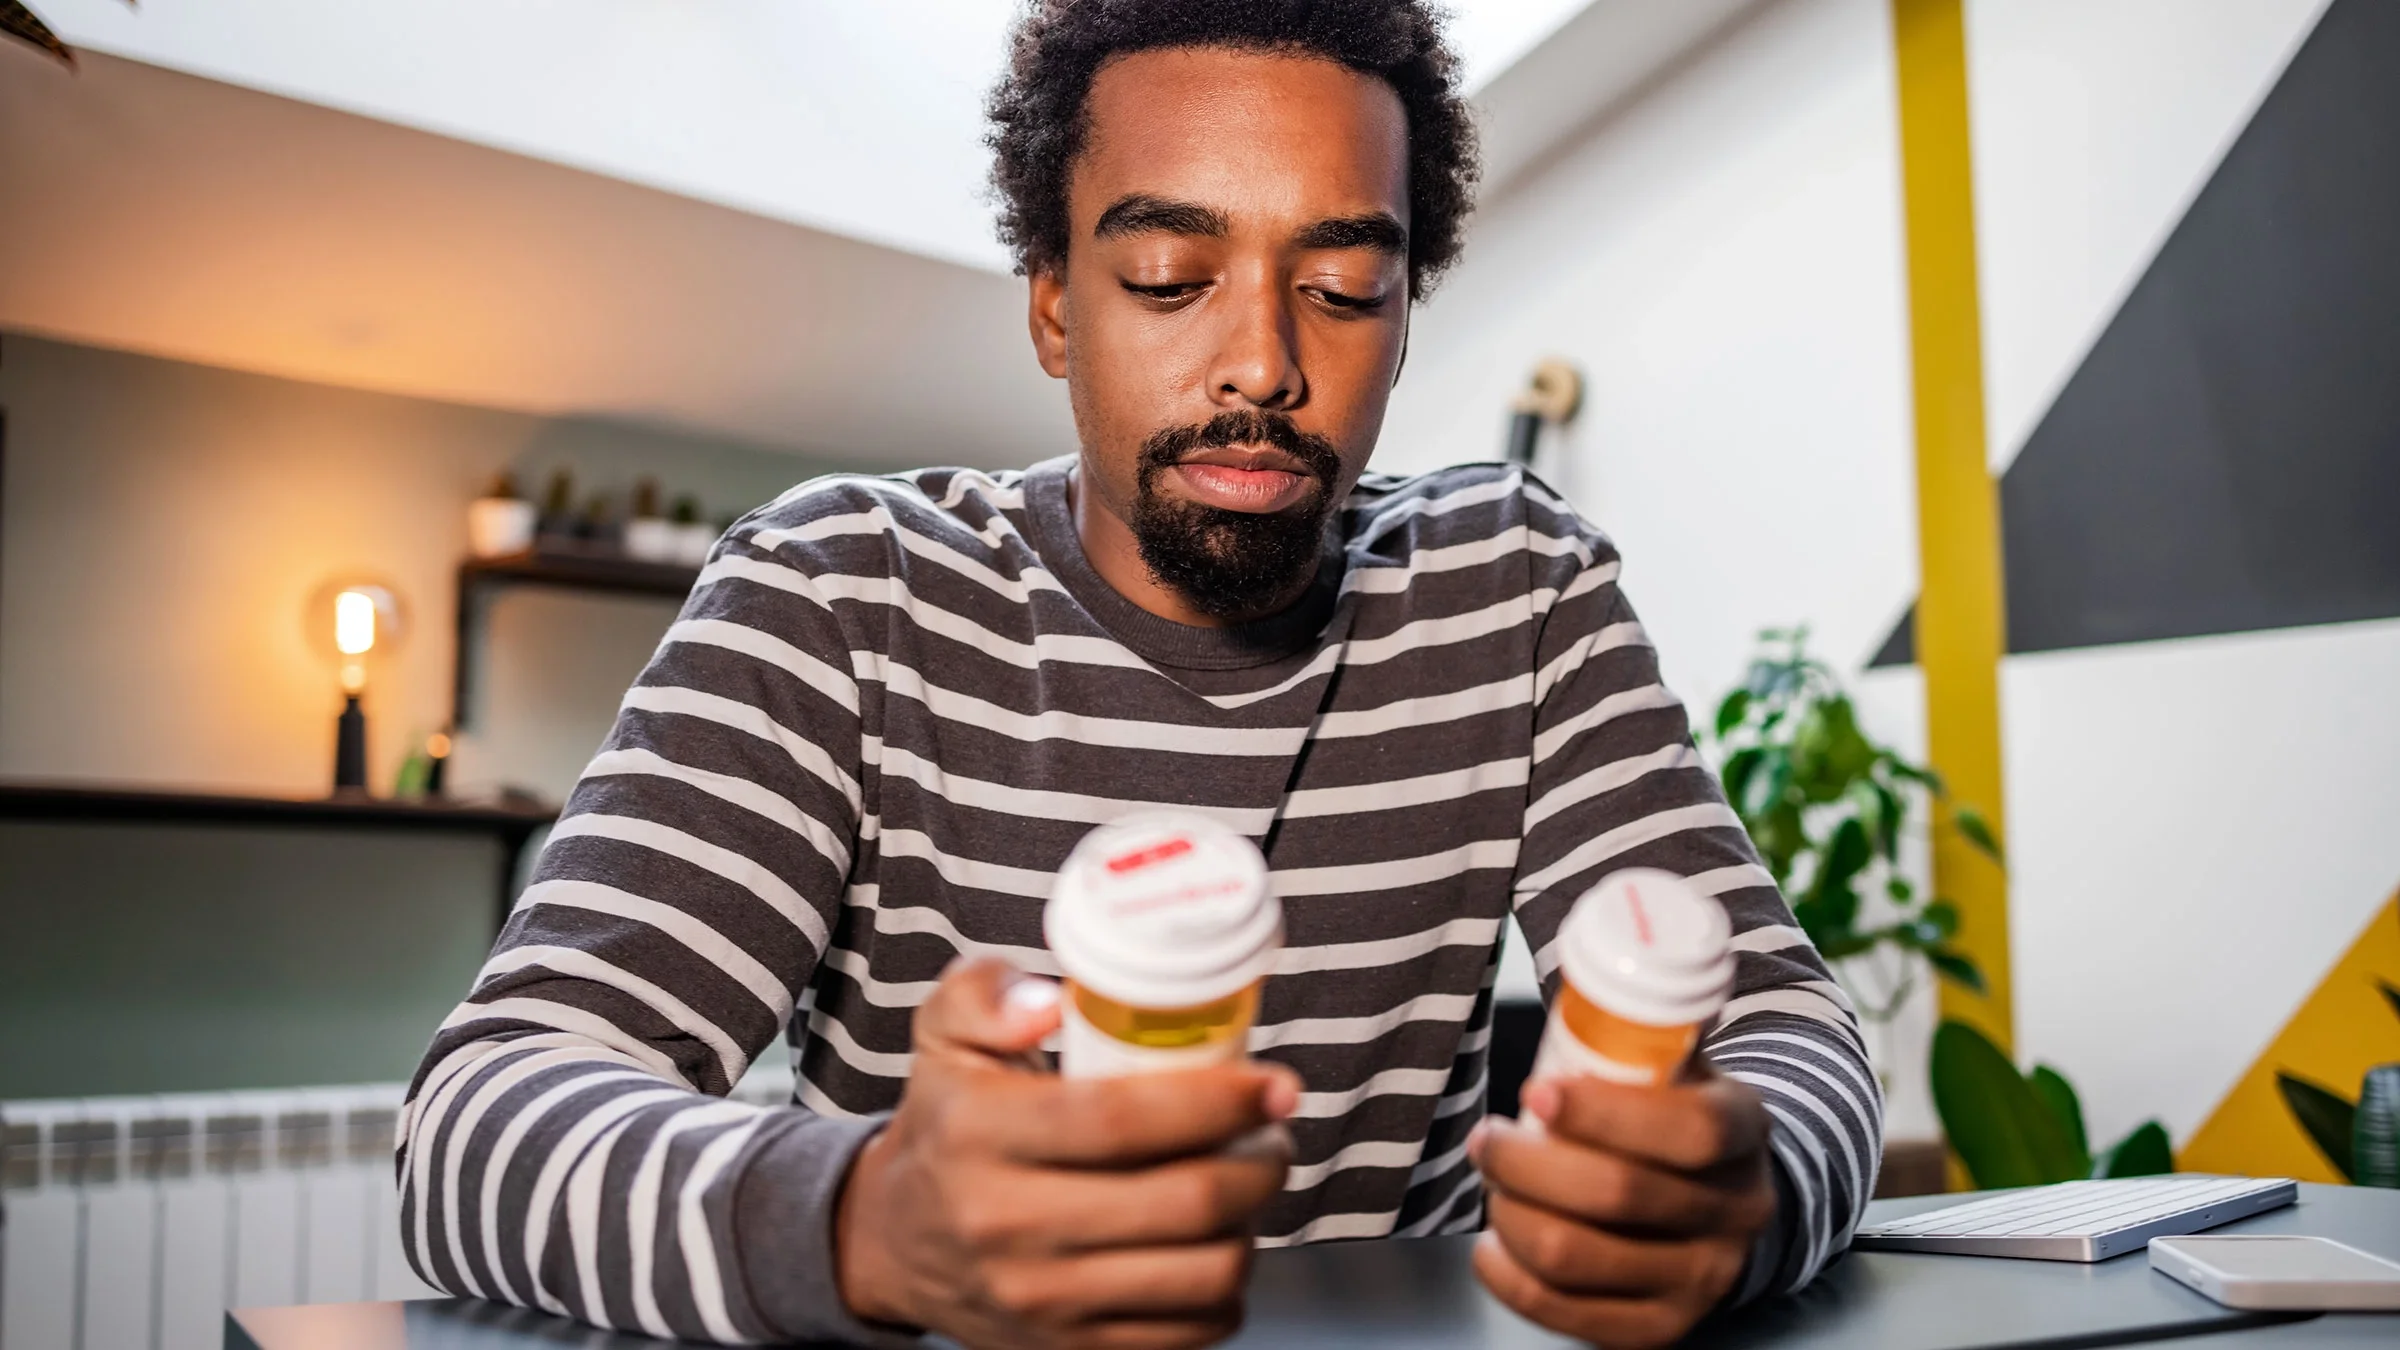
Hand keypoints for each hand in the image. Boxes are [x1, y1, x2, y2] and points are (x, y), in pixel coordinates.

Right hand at [833, 955, 1298, 1349]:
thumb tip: (1049, 1003)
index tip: (1270, 1085)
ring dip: (1251, 1224)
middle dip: (1260, 1162)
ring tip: (1246, 1184)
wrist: (894, 1240)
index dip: (1218, 1100)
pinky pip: (1191, 1329)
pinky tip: (1212, 1242)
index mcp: (981, 1134)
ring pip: (1203, 1273)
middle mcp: (1008, 1224)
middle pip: (1184, 1201)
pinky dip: (1225, 1287)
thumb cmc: (947, 1124)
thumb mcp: (945, 1035)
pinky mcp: (1071, 1348)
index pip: (1122, 1120)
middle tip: (1272, 1131)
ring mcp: (1043, 1298)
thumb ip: (988, 993)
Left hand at [1469, 1062, 1775, 1347]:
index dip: (1603, 1112)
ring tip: (1493, 1182)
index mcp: (1746, 1131)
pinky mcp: (1662, 1327)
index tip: (1536, 1091)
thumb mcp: (1681, 1067)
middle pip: (1616, 1195)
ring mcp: (1703, 1278)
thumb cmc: (1676, 1117)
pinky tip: (1493, 1243)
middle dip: (1524, 1162)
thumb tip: (1595, 991)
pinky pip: (1565, 1313)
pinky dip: (1509, 1276)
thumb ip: (1644, 1037)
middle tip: (1487, 1139)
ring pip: (1575, 1255)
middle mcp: (1736, 1212)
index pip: (1688, 1129)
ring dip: (1509, 1212)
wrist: (1721, 1197)